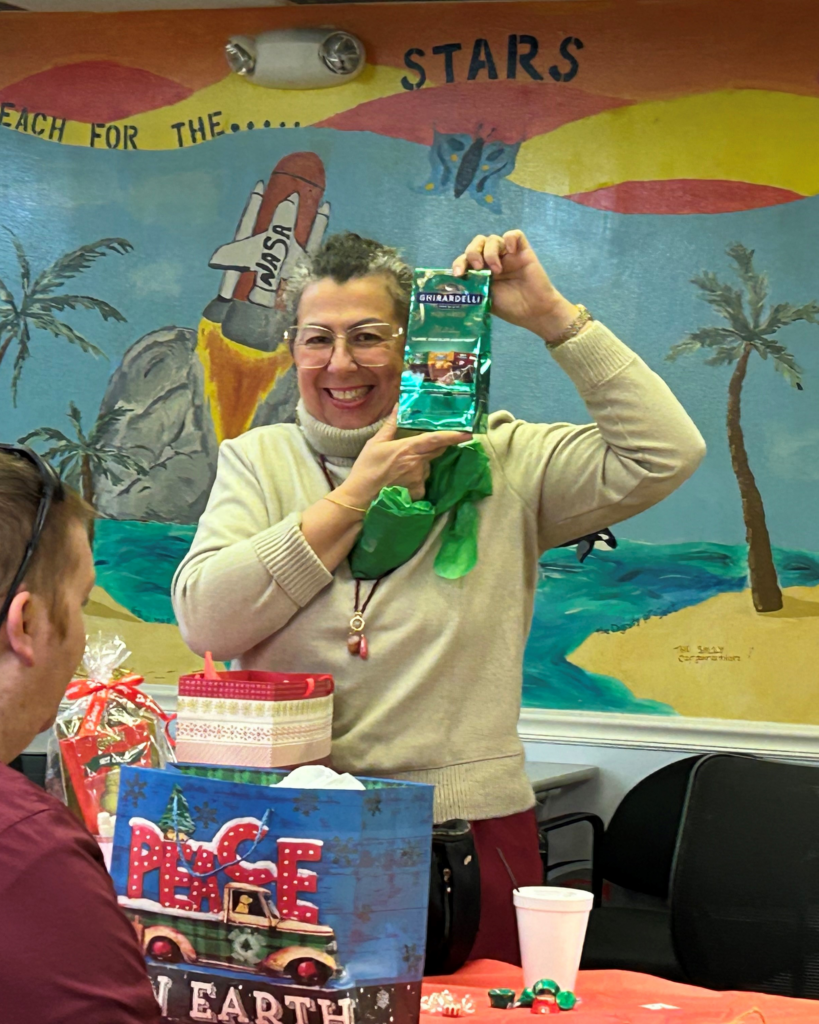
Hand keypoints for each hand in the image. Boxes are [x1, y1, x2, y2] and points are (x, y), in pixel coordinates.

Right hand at [336, 408, 469, 504]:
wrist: (360, 497)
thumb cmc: (366, 468)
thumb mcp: (375, 443)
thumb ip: (390, 425)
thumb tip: (398, 407)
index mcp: (409, 448)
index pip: (436, 439)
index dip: (454, 436)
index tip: (468, 433)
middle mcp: (418, 463)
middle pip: (436, 451)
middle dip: (434, 447)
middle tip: (418, 447)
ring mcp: (419, 479)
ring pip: (427, 467)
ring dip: (420, 464)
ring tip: (398, 469)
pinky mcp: (418, 492)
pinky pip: (422, 482)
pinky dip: (415, 479)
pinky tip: (400, 482)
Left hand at [452, 230, 579, 341]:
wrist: (534, 312)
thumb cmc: (510, 308)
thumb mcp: (485, 299)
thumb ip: (473, 289)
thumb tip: (455, 286)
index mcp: (482, 271)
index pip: (465, 258)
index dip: (459, 263)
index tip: (458, 274)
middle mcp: (493, 260)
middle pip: (477, 243)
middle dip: (473, 252)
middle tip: (477, 266)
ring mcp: (508, 255)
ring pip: (493, 239)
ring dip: (490, 251)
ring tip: (497, 269)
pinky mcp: (523, 251)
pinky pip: (515, 235)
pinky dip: (510, 239)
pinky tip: (510, 252)